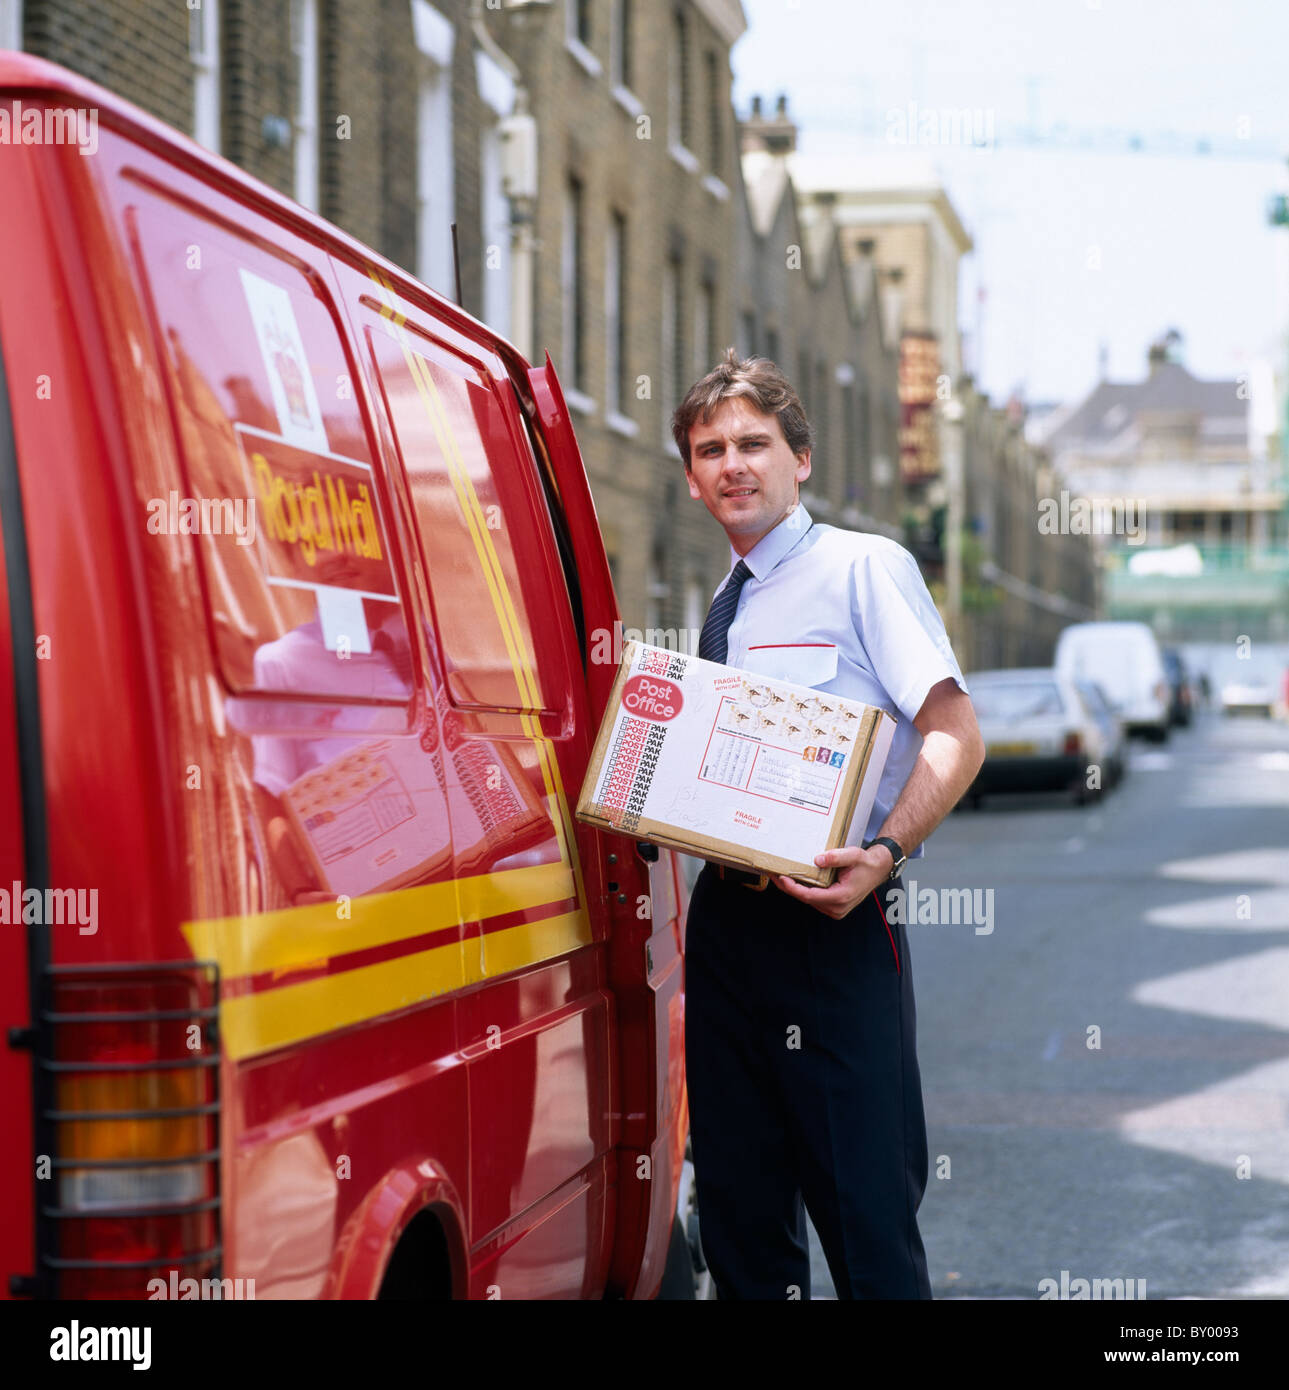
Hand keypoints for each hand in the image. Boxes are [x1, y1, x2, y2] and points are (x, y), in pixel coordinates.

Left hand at [773, 843, 893, 919]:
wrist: (877, 870)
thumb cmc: (865, 863)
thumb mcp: (853, 855)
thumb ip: (836, 857)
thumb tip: (817, 860)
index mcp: (841, 897)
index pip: (810, 896)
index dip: (793, 888)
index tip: (781, 878)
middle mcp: (837, 907)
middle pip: (806, 899)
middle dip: (789, 888)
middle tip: (772, 874)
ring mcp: (835, 909)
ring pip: (809, 900)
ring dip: (794, 890)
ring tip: (779, 876)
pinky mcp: (833, 907)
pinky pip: (814, 899)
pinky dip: (803, 891)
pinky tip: (794, 881)